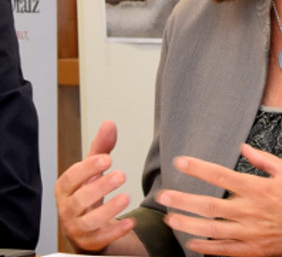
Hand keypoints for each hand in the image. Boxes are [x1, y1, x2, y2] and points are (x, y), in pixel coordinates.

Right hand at [54, 120, 134, 252]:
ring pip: (89, 221)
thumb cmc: (87, 193)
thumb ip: (101, 148)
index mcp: (65, 189)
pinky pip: (101, 239)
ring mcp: (78, 227)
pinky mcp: (90, 241)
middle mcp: (68, 209)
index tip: (106, 158)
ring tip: (126, 197)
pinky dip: (116, 231)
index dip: (86, 168)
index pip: (70, 178)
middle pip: (79, 199)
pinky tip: (132, 222)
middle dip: (99, 187)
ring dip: (108, 209)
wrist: (85, 226)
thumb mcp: (92, 171)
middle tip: (121, 175)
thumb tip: (109, 123)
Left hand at [158, 143, 281, 256]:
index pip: (220, 175)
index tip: (180, 161)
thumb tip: (243, 148)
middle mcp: (250, 211)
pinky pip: (224, 250)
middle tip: (164, 195)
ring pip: (210, 230)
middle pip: (208, 206)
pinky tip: (192, 242)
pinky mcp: (254, 250)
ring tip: (170, 218)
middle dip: (182, 199)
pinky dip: (205, 247)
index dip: (198, 168)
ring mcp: (251, 233)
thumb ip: (263, 160)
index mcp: (258, 189)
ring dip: (187, 224)